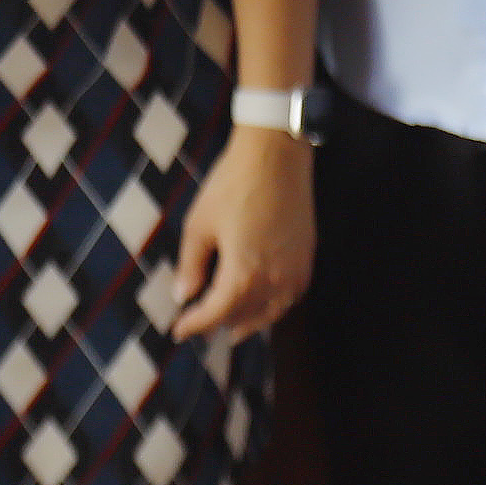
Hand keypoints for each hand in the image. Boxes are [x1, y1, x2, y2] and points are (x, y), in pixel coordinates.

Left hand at [167, 124, 314, 340]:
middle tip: (200, 325)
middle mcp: (274, 280)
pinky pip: (291, 296)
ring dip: (250, 321)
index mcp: (243, 275)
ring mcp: (295, 270)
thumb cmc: (233, 185)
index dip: (195, 325)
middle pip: (244, 315)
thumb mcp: (200, 224)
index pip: (216, 314)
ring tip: (232, 329)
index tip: (178, 330)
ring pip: (272, 311)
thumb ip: (191, 264)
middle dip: (219, 322)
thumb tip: (183, 295)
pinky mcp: (307, 257)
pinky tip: (265, 304)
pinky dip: (275, 306)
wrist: (276, 154)